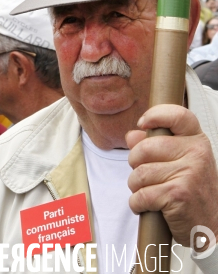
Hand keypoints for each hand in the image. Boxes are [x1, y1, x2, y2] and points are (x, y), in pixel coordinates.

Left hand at [126, 104, 217, 246]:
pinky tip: (147, 205)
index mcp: (197, 141)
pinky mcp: (178, 194)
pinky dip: (137, 203)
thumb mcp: (181, 161)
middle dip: (134, 162)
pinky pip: (141, 195)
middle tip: (144, 174)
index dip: (155, 115)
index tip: (143, 124)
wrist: (211, 226)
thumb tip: (132, 135)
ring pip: (140, 173)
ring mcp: (189, 173)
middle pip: (145, 148)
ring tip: (148, 191)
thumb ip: (155, 144)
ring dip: (136, 186)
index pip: (177, 115)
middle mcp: (196, 153)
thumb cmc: (192, 191)